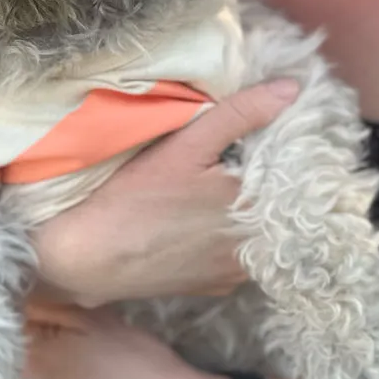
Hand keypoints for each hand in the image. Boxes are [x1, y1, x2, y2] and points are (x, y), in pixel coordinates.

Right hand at [29, 78, 298, 305]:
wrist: (88, 257)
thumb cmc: (135, 198)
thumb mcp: (186, 145)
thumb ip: (240, 114)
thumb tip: (290, 90)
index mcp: (255, 210)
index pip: (291, 176)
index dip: (280, 154)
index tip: (262, 139)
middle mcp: (253, 249)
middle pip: (274, 207)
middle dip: (263, 183)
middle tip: (237, 160)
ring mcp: (233, 273)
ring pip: (255, 233)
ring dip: (246, 213)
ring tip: (218, 191)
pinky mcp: (212, 287)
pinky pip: (235, 256)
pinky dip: (228, 238)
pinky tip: (201, 223)